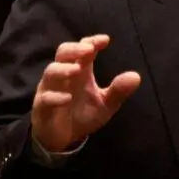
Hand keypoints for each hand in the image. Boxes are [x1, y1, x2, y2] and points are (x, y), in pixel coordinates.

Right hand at [31, 35, 140, 152]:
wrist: (66, 138)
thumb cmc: (84, 114)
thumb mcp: (106, 104)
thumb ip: (118, 91)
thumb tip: (136, 77)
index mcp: (80, 71)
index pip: (83, 49)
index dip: (92, 41)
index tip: (105, 40)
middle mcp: (64, 76)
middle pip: (62, 53)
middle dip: (74, 49)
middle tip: (87, 49)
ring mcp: (51, 89)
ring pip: (50, 72)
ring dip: (63, 69)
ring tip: (76, 70)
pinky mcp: (42, 107)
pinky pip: (45, 98)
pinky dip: (55, 96)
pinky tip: (67, 98)